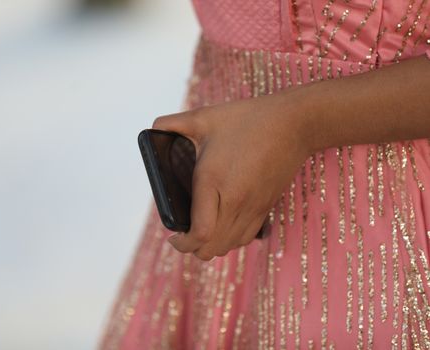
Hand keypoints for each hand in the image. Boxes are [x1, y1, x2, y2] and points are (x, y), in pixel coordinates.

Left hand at [152, 94, 309, 260]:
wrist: (294, 124)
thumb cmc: (248, 119)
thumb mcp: (205, 117)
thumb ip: (173, 123)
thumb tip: (153, 129)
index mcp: (213, 182)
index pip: (198, 233)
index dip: (181, 243)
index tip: (172, 236)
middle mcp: (234, 201)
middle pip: (211, 249)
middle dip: (192, 248)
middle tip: (182, 232)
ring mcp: (253, 208)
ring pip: (229, 247)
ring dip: (211, 245)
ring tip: (200, 229)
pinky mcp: (266, 208)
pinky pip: (246, 238)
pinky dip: (229, 239)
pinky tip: (222, 224)